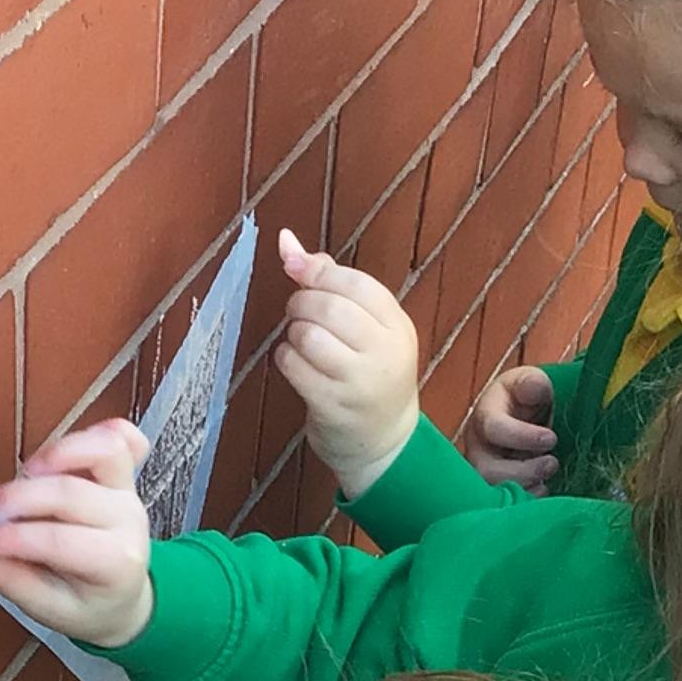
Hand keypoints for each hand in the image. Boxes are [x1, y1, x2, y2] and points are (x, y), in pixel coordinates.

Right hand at [0, 421, 155, 648]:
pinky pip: (121, 437)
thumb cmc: (87, 605)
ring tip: (23, 476)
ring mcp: (128, 491)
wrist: (123, 597)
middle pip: (70, 493)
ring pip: (103, 451)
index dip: (8, 538)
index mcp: (116, 563)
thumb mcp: (49, 611)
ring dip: (55, 455)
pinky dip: (91, 435)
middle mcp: (127, 520)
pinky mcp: (124, 473)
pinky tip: (58, 452)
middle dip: (15, 500)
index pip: (58, 540)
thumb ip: (11, 580)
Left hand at [274, 228, 421, 492]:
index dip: (318, 272)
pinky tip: (296, 364)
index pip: (356, 283)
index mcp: (397, 325)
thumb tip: (284, 240)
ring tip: (301, 341)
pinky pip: (294, 366)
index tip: (298, 272)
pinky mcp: (333, 407)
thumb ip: (329, 279)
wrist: (383, 440)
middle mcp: (384, 352)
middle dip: (301, 303)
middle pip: (330, 308)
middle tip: (299, 313)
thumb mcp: (366, 325)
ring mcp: (360, 383)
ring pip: (308, 336)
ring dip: (293, 333)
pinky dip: (285, 359)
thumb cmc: (369, 372)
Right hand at [459, 365, 559, 492]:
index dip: (522, 436)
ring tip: (547, 479)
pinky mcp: (497, 489)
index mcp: (485, 416)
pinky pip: (503, 505)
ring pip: (493, 491)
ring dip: (525, 489)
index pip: (493, 429)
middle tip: (551, 463)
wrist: (526, 417)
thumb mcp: (531, 382)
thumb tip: (533, 388)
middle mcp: (478, 448)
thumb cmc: (527, 397)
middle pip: (486, 469)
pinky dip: (525, 502)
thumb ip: (533, 383)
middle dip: (522, 471)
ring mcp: (485, 471)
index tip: (551, 438)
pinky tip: (542, 491)